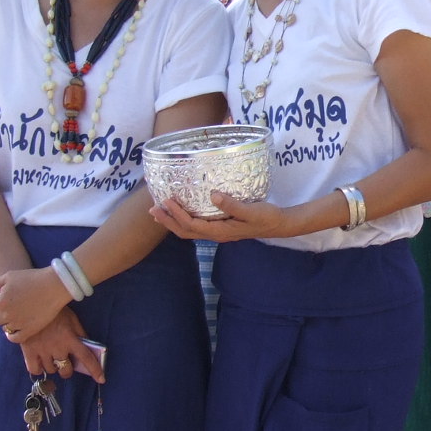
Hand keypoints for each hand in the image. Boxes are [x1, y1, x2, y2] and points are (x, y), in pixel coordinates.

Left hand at [0, 266, 68, 339]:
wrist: (54, 286)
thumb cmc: (31, 278)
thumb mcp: (8, 277)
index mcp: (0, 301)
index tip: (6, 299)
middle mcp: (7, 314)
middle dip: (2, 313)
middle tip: (14, 307)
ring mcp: (18, 324)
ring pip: (6, 328)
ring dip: (9, 322)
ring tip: (19, 315)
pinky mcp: (29, 330)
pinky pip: (15, 338)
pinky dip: (13, 336)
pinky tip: (17, 329)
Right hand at [17, 307, 104, 381]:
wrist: (30, 304)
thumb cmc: (53, 311)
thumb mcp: (71, 318)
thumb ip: (80, 333)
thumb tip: (88, 347)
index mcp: (70, 338)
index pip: (86, 357)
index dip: (95, 370)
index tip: (101, 379)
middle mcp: (57, 347)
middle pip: (66, 370)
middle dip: (67, 369)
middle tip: (65, 361)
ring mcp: (42, 351)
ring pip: (51, 370)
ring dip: (53, 366)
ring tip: (50, 356)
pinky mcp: (29, 352)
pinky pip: (35, 370)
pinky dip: (38, 368)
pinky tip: (39, 361)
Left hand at [150, 192, 299, 242]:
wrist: (277, 225)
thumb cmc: (265, 217)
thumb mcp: (250, 210)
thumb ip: (232, 205)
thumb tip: (213, 195)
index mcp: (220, 231)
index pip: (191, 224)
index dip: (177, 214)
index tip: (166, 201)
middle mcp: (215, 234)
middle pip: (185, 231)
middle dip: (168, 221)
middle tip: (152, 209)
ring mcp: (217, 232)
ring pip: (189, 231)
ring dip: (173, 221)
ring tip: (160, 211)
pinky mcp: (220, 227)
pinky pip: (196, 226)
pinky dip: (184, 219)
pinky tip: (182, 211)